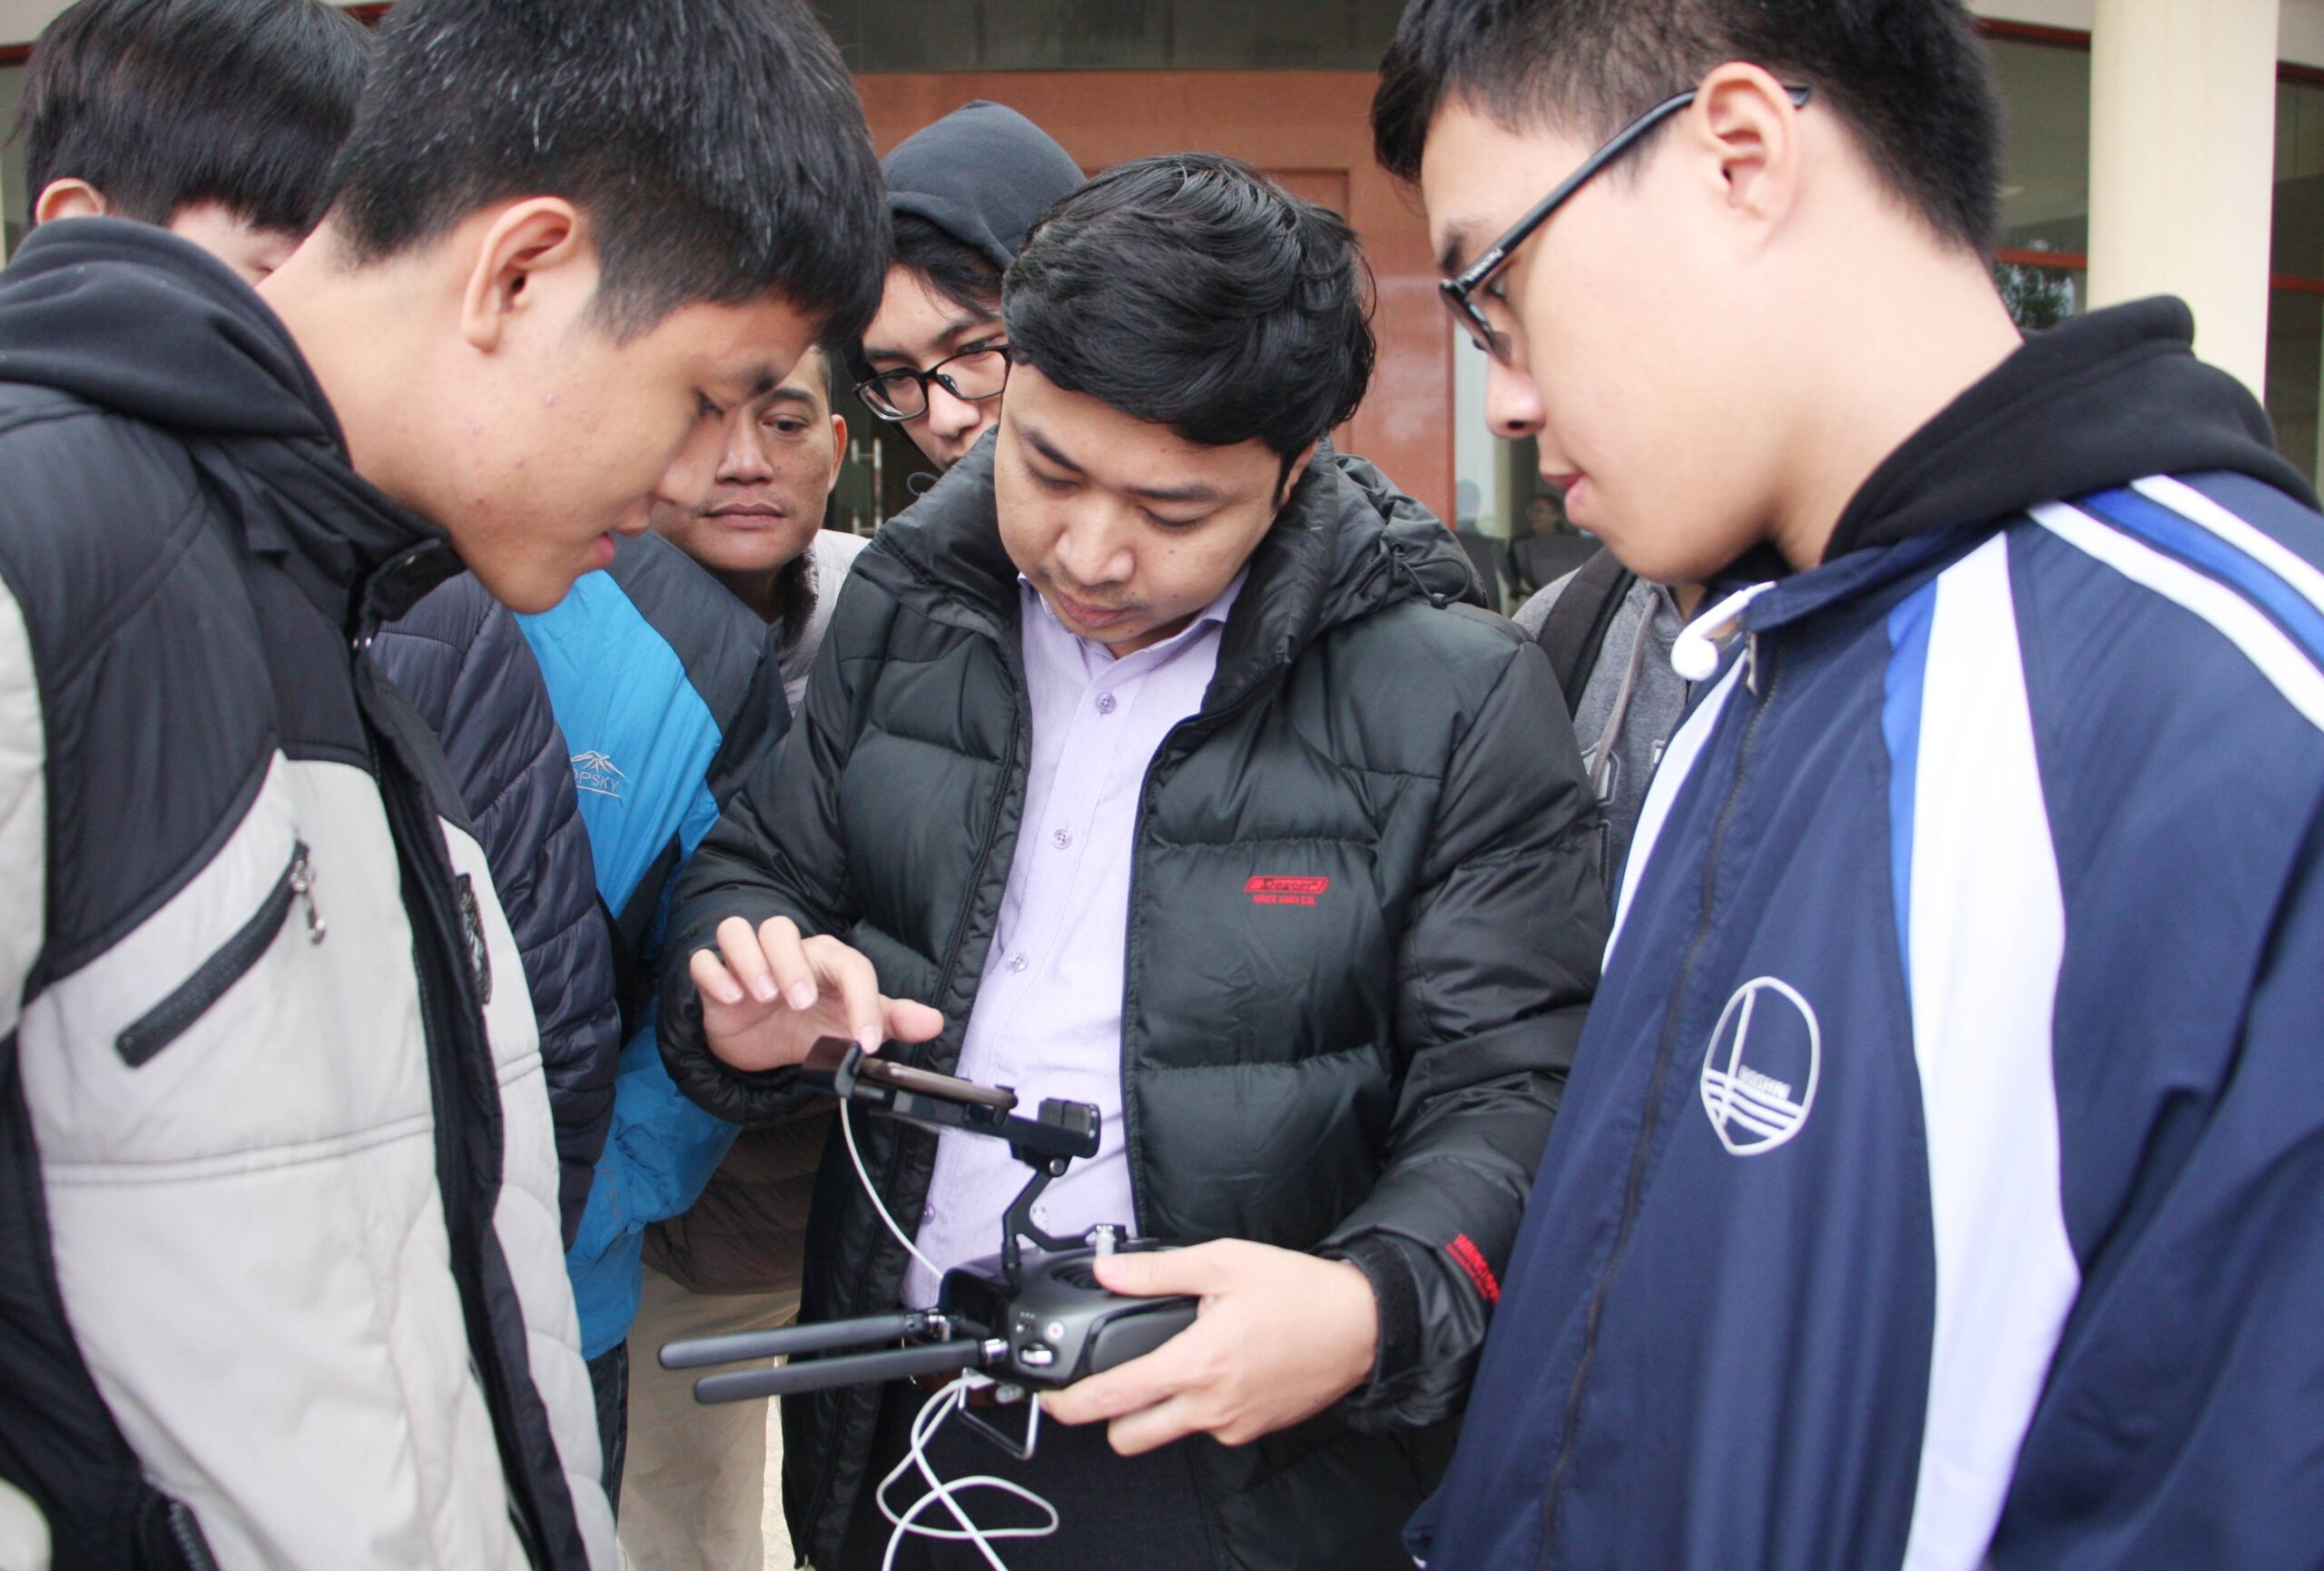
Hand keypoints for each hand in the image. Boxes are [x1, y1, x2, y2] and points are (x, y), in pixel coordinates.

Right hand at [686, 915, 943, 1072]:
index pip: (849, 965)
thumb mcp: (849, 1027)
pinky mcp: (713, 977)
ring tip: (763, 997)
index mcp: (826, 962)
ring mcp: (745, 961)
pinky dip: (714, 974)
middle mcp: (785, 952)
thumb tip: (934, 1022)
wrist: (760, 1043)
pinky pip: (704, 960)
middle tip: (798, 1002)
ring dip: (750, 961)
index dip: (862, 1001)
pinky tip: (729, 998)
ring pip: (739, 930)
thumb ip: (890, 1021)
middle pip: (780, 929)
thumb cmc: (810, 1023)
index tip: (865, 1043)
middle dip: (790, 963)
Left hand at [1038, 1240, 1377, 1455]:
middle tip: (1109, 1385)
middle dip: (1109, 1418)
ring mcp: (1232, 1423)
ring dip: (1157, 1412)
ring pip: (1170, 1433)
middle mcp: (1210, 1405)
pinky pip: (1209, 1427)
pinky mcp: (1253, 1429)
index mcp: (1195, 1364)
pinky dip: (1199, 1406)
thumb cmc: (1300, 1293)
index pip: (1113, 1398)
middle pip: (1130, 1438)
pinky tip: (1217, 1370)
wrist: (1362, 1325)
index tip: (1051, 1399)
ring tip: (1171, 1366)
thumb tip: (1109, 1270)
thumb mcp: (1224, 1264)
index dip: (1069, 1404)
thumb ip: (1158, 1272)